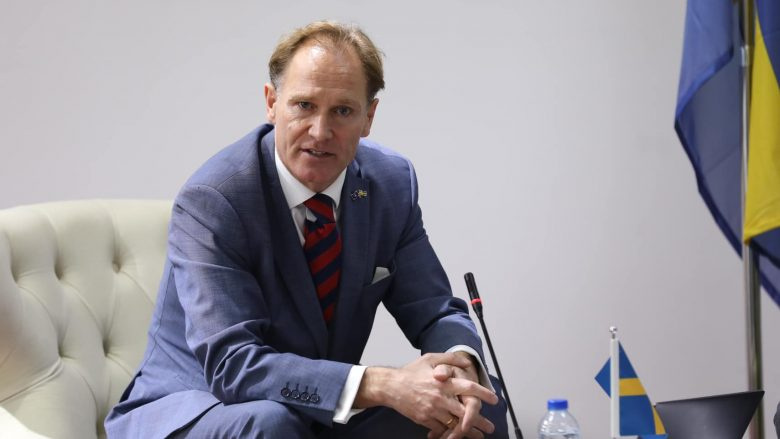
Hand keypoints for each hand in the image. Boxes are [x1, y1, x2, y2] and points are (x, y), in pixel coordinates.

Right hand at [355, 353, 496, 435]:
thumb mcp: (430, 358)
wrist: (390, 386)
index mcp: (444, 382)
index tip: (494, 399)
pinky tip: (457, 435)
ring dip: (468, 431)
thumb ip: (450, 359)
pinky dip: (450, 433)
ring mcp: (432, 410)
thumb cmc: (411, 371)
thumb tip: (467, 362)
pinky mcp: (425, 419)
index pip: (468, 387)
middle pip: (465, 412)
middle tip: (490, 427)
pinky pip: (441, 429)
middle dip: (480, 421)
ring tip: (479, 435)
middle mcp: (440, 397)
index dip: (483, 393)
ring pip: (455, 424)